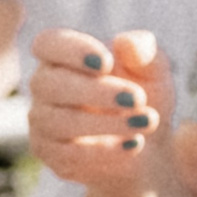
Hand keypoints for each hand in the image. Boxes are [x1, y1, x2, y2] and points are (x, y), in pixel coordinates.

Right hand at [27, 28, 175, 184]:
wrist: (149, 144)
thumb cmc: (144, 96)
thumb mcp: (153, 70)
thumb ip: (144, 51)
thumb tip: (126, 43)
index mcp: (63, 55)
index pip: (47, 44)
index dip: (71, 50)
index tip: (107, 62)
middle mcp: (44, 86)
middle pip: (50, 84)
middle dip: (96, 92)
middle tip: (137, 98)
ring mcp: (43, 121)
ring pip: (58, 121)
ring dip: (105, 123)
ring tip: (146, 122)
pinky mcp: (51, 154)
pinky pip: (67, 154)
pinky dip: (104, 150)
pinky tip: (135, 143)